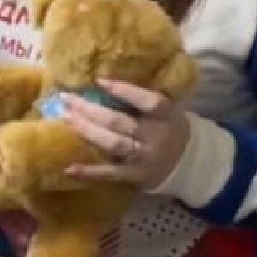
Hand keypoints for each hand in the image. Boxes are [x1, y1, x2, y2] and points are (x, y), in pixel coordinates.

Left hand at [60, 81, 189, 190]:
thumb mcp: (167, 110)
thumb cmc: (170, 127)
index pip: (149, 102)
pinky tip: (69, 168)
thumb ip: (142, 98)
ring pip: (112, 144)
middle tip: (67, 99)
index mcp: (166, 116)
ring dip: (86, 131)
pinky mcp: (136, 176)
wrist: (189, 163)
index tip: (99, 81)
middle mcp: (156, 137)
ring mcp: (145, 158)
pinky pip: (110, 174)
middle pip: (119, 122)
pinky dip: (90, 172)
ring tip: (66, 118)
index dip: (125, 91)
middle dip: (89, 109)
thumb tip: (104, 81)